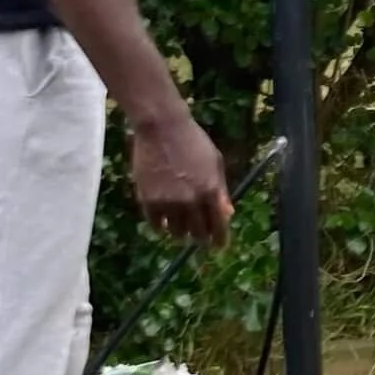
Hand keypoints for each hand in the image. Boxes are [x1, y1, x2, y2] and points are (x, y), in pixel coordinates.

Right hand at [130, 108, 233, 244]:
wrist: (162, 127)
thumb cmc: (193, 141)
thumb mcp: (215, 163)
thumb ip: (220, 190)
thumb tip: (227, 214)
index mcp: (210, 191)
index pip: (218, 226)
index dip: (220, 240)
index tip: (219, 247)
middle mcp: (190, 201)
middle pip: (197, 234)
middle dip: (201, 238)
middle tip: (201, 238)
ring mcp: (168, 202)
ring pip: (177, 233)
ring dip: (181, 233)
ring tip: (182, 227)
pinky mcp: (148, 200)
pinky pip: (156, 225)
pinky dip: (162, 226)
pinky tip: (165, 222)